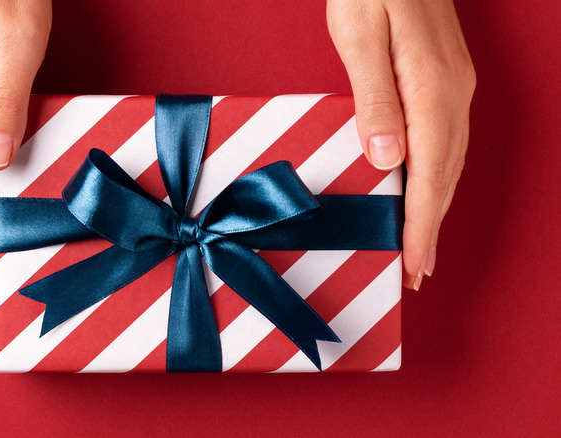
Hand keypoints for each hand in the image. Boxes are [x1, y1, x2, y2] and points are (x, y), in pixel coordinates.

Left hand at [326, 0, 475, 289]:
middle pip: (445, 177)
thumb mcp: (359, 37)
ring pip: (448, 163)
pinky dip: (435, 177)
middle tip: (417, 272)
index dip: (421, 225)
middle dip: (431, 228)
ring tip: (422, 246)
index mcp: (431, 90)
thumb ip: (376, 98)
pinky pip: (444, 143)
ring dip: (435, 208)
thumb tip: (388, 159)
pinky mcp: (443, 80)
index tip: (414, 265)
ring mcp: (453, 87)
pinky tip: (423, 189)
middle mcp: (452, 94)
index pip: (429, 175)